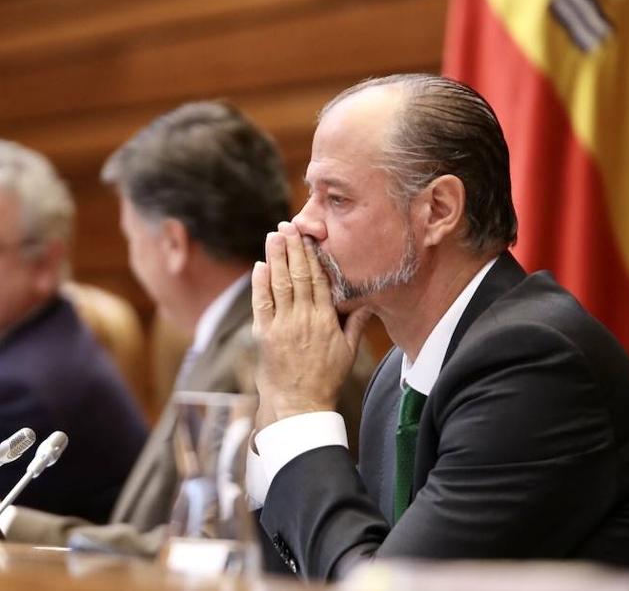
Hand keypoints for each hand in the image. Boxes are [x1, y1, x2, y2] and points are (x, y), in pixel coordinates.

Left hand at [252, 222, 372, 429]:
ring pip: (280, 284)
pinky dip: (261, 283)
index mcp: (326, 320)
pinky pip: (262, 303)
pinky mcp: (264, 334)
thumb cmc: (325, 378)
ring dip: (277, 258)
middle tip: (289, 226)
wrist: (299, 403)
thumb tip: (367, 303)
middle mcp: (304, 318)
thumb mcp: (347, 351)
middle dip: (294, 248)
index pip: (320, 280)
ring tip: (274, 236)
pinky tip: (261, 265)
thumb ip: (355, 324)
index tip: (310, 237)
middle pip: (299, 275)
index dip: (313, 256)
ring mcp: (283, 325)